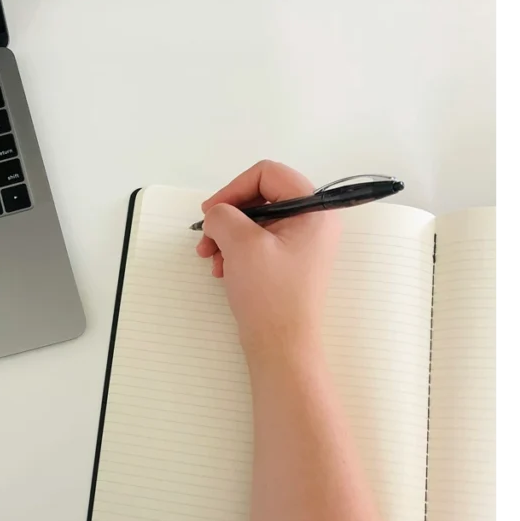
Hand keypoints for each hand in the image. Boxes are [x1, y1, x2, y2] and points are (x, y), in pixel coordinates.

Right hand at [196, 160, 341, 358]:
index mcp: (314, 209)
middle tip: (205, 239)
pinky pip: (257, 242)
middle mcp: (313, 221)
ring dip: (226, 236)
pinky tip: (222, 270)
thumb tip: (217, 213)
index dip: (233, 188)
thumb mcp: (241, 244)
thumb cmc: (270, 294)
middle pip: (260, 197)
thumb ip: (224, 215)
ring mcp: (302, 243)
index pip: (268, 174)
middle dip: (227, 217)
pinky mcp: (289, 262)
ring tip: (211, 259)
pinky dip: (235, 251)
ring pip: (254, 222)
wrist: (282, 346)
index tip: (210, 212)